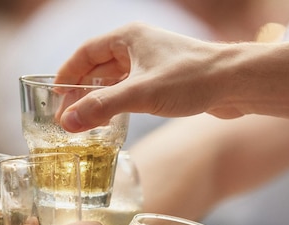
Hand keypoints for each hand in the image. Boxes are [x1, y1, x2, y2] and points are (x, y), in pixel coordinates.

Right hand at [55, 22, 249, 131]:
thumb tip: (67, 123)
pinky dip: (118, 104)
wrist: (235, 84)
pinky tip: (113, 120)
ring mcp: (152, 63)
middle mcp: (138, 47)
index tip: (53, 95)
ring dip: (99, 99)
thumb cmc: (191, 79)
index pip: (85, 53)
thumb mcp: (140, 94)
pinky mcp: (164, 81)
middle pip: (98, 67)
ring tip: (85, 122)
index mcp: (128, 37)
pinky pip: (132, 90)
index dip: (66, 73)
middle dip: (81, 91)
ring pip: (115, 81)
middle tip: (67, 116)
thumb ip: (102, 107)